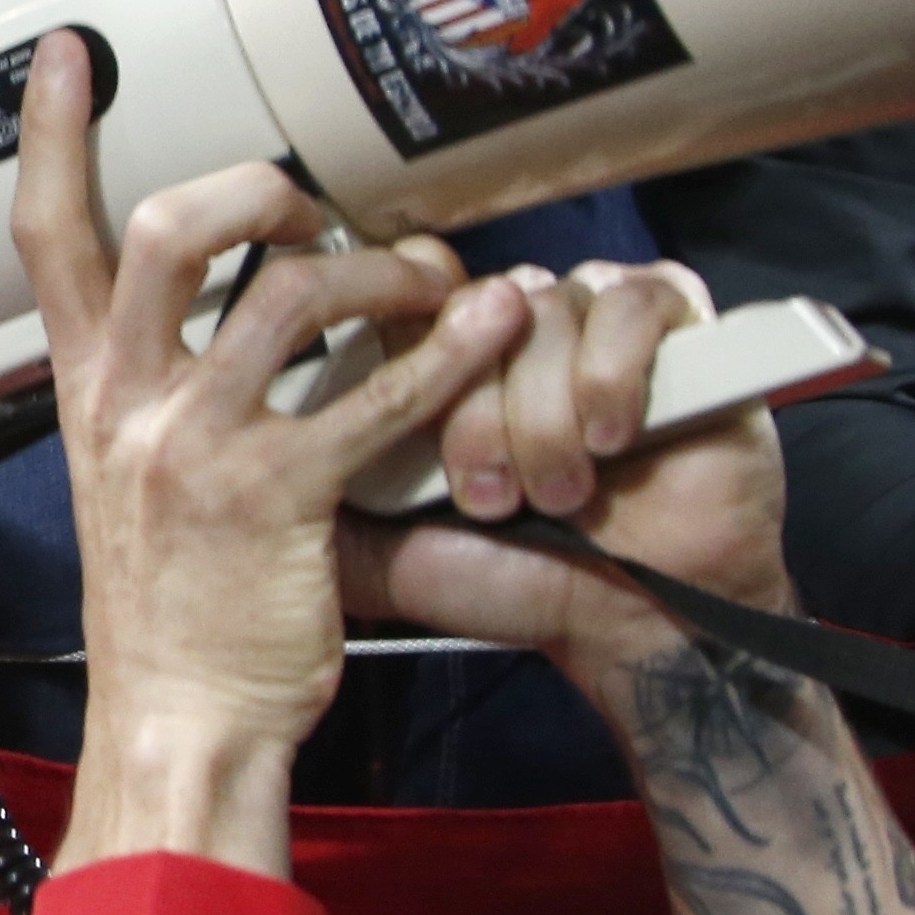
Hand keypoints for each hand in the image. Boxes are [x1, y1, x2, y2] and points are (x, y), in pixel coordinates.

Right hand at [12, 35, 524, 846]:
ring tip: (436, 278)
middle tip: (322, 206)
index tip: (71, 57)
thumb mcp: (124, 483)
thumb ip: (152, 393)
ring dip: (384, 268)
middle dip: (263, 189)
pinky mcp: (280, 500)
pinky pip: (375, 395)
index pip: (46, 240)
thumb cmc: (168, 611)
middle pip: (174, 231)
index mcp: (88, 395)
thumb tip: (214, 314)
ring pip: (293, 295)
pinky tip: (494, 324)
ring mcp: (201, 450)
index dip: (53, 136)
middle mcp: (131, 407)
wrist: (180, 723)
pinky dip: (450, 349)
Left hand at [346, 260, 784, 677]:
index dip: (407, 335)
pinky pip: (629, 306)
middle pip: (471, 304)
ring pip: (545, 311)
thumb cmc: (518, 582)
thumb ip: (315, 489)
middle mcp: (518, 327)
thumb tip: (239, 442)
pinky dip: (613, 379)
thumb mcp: (384, 546)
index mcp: (450, 359)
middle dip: (473, 411)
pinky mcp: (674, 320)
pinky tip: (614, 441)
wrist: (633, 624)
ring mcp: (595, 315)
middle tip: (487, 496)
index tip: (410, 419)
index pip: (409, 289)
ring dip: (543, 417)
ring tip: (556, 493)